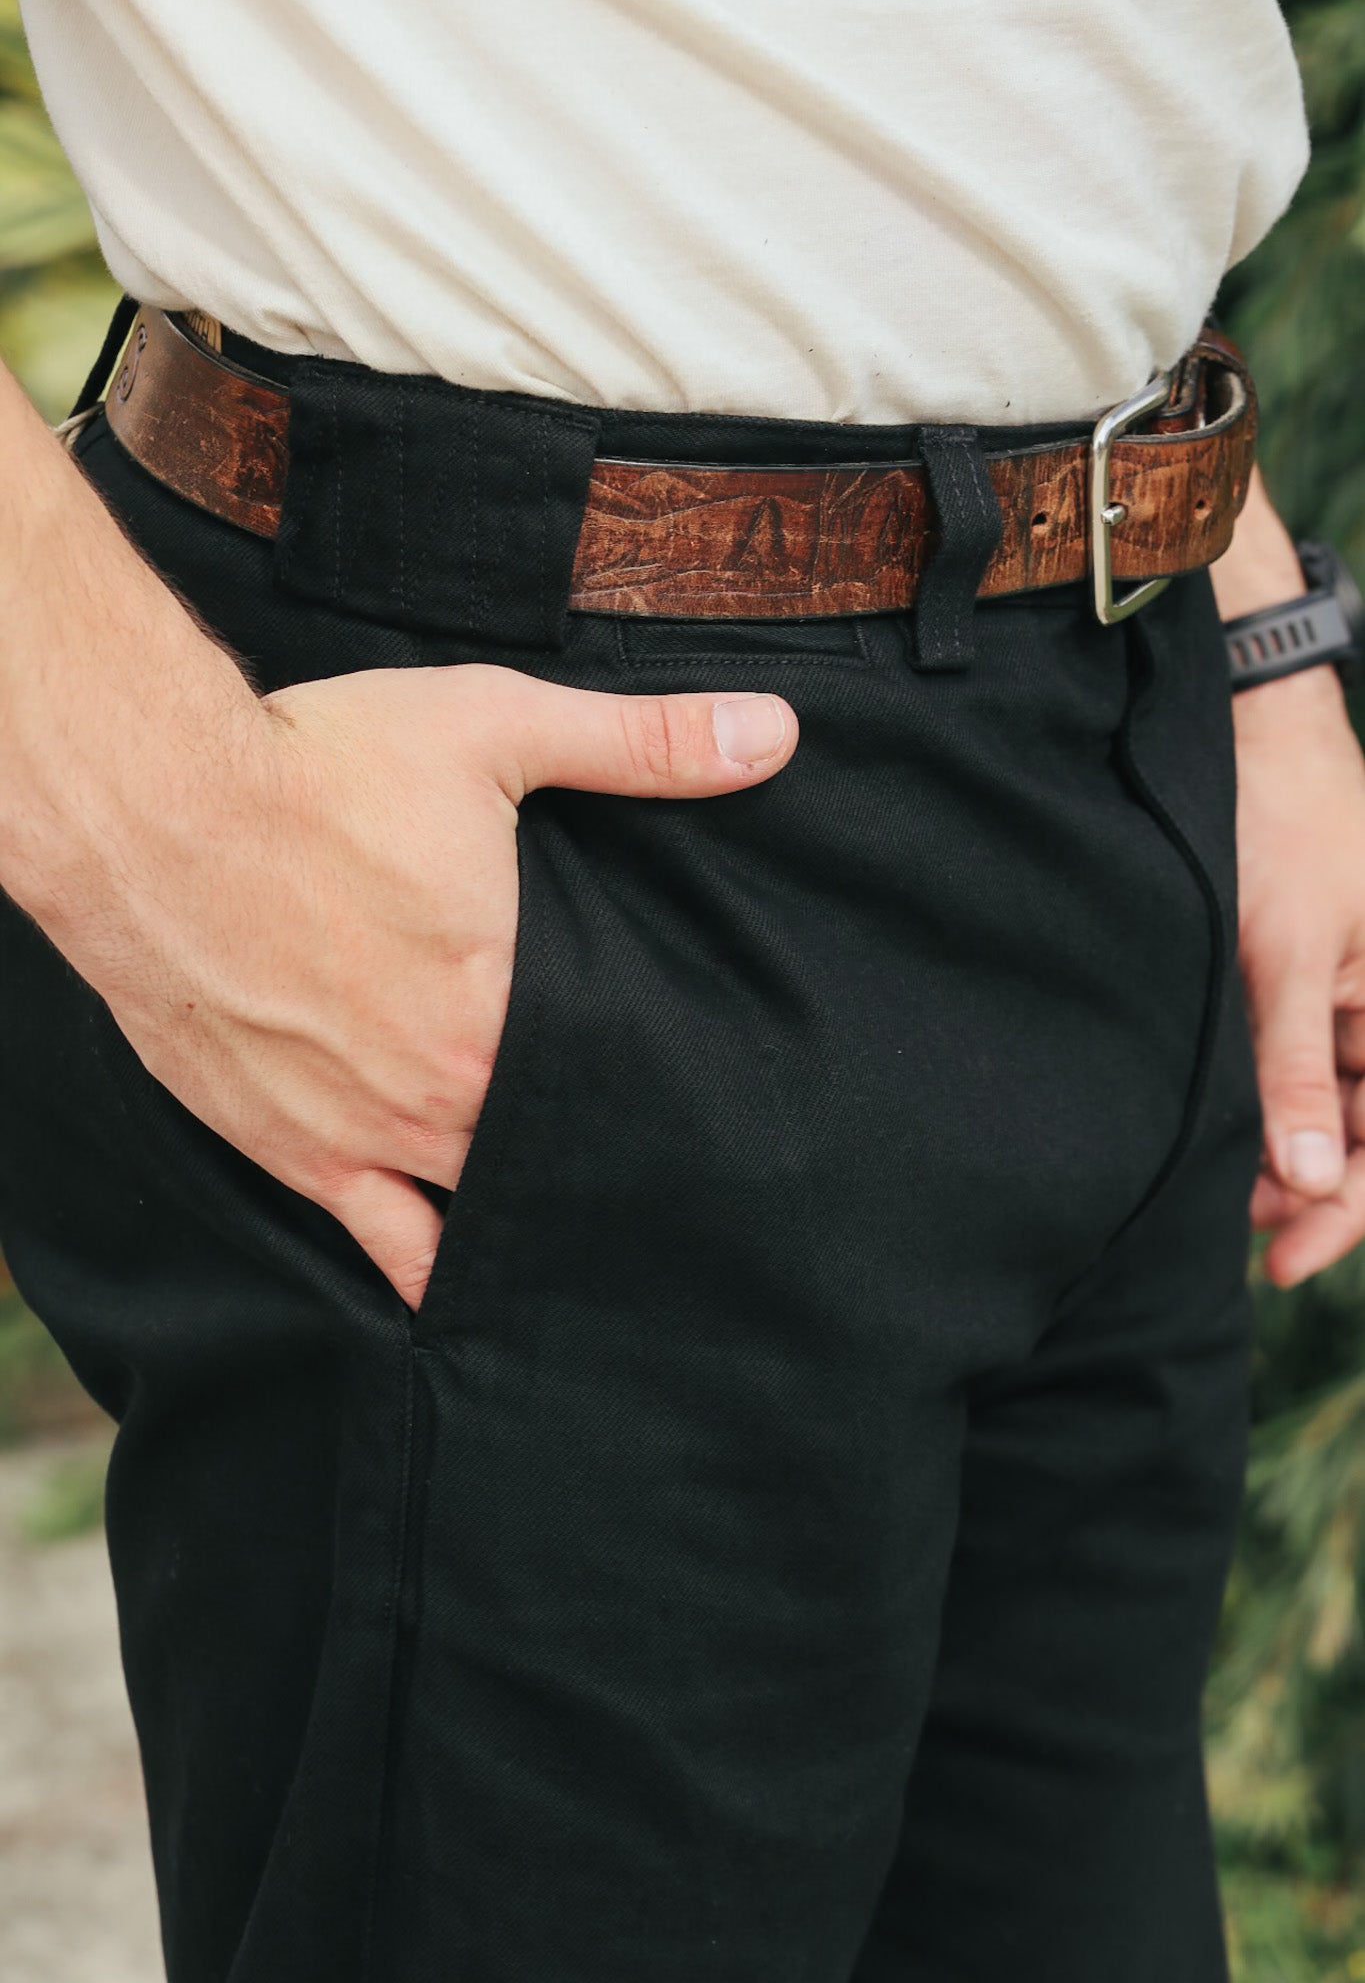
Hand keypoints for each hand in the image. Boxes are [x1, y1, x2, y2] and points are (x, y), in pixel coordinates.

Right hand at [26, 663, 797, 1309]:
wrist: (156, 815)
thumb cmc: (321, 768)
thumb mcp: (497, 730)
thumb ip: (643, 744)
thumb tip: (776, 733)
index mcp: (511, 1006)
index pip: (622, 1081)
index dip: (664, 1090)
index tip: (709, 1103)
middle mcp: (448, 1093)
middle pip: (557, 1150)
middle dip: (603, 1152)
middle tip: (664, 1167)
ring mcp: (369, 1136)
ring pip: (482, 1206)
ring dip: (529, 1204)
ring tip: (590, 1225)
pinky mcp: (293, 1153)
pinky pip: (381, 1243)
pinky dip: (432, 1270)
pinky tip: (472, 1291)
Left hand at [1214, 470, 1364, 1284]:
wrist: (1255, 736)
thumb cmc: (1281, 831)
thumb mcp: (1283, 960)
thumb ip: (1293, 1075)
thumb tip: (1308, 1184)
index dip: (1350, 1212)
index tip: (1286, 1261)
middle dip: (1311, 1189)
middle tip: (1240, 1234)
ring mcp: (1357, 995)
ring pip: (1333, 1107)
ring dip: (1285, 1153)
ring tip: (1223, 1191)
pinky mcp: (1318, 979)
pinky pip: (1307, 1064)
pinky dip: (1271, 1103)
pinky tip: (1228, 1134)